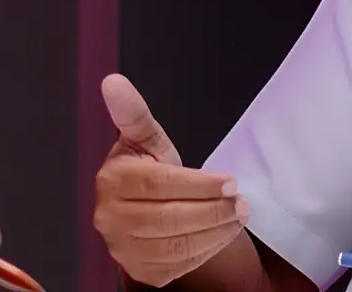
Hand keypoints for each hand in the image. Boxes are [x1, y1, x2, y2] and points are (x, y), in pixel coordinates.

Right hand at [94, 73, 250, 287]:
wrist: (143, 208)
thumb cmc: (149, 170)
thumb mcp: (146, 139)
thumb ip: (134, 113)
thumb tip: (113, 82)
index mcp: (112, 180)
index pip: (158, 185)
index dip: (198, 185)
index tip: (229, 181)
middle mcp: (110, 218)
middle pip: (168, 218)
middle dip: (212, 209)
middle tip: (240, 200)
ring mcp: (123, 248)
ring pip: (176, 245)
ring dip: (215, 230)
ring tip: (238, 214)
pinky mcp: (141, 270)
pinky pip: (179, 265)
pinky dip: (208, 249)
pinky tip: (223, 232)